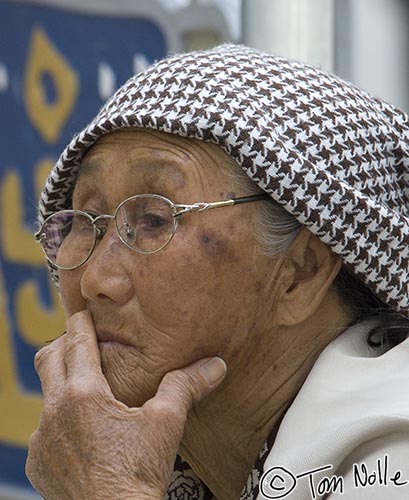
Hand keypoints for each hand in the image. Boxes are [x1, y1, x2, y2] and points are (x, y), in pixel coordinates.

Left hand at [26, 310, 226, 499]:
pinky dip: (60, 418)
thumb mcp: (166, 423)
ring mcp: (42, 439)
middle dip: (63, 345)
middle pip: (48, 359)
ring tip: (87, 388)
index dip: (81, 323)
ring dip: (62, 383)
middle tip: (82, 342)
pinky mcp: (39, 462)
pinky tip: (83, 431)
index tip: (84, 312)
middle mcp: (55, 411)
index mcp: (84, 393)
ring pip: (45, 394)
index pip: (77, 342)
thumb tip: (216, 364)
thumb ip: (186, 386)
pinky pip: (44, 428)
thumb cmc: (139, 473)